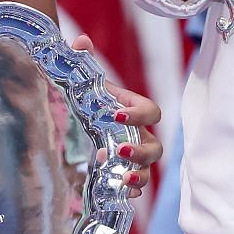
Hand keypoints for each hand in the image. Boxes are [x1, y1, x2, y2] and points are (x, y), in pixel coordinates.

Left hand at [73, 34, 163, 199]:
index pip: (150, 111)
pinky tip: (122, 192)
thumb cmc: (88, 99)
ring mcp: (133, 156)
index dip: (138, 114)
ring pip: (148, 168)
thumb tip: (81, 41)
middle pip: (154, 145)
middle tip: (119, 152)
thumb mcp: (84, 83)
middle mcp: (138, 135)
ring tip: (123, 180)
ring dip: (140, 175)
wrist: (78, 118)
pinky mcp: (122, 173)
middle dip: (141, 151)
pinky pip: (137, 185)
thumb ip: (84, 62)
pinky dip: (133, 190)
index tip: (115, 116)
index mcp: (133, 110)